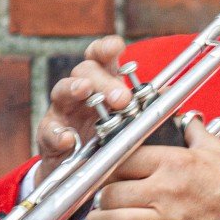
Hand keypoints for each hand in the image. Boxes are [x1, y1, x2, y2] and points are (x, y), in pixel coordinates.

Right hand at [35, 36, 131, 185]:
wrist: (80, 173)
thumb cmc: (105, 138)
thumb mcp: (126, 121)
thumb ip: (144, 105)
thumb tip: (169, 94)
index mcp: (100, 84)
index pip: (100, 58)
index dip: (106, 49)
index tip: (117, 47)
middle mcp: (79, 93)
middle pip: (85, 71)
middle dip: (103, 80)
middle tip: (121, 97)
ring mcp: (62, 112)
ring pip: (61, 90)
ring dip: (74, 88)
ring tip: (84, 91)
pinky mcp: (49, 137)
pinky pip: (50, 132)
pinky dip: (58, 134)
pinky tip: (69, 139)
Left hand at [86, 118, 219, 219]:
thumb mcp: (216, 152)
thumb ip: (194, 132)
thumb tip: (185, 119)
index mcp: (172, 163)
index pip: (119, 159)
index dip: (108, 168)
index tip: (108, 175)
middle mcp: (163, 191)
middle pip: (108, 193)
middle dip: (102, 199)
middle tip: (107, 201)